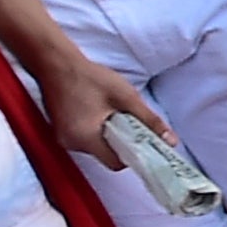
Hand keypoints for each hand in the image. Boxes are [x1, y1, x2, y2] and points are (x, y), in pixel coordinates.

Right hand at [33, 48, 168, 169]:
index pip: (116, 163)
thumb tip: (170, 141)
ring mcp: (63, 138)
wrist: (55, 63)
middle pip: (106, 155)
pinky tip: (99, 110)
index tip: (142, 140)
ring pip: (97, 146)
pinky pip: (86, 138)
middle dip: (122, 141)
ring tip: (111, 111)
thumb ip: (149, 120)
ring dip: (109, 134)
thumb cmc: (89, 77)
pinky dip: (97, 129)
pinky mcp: (62, 130)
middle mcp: (71, 144)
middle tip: (128, 119)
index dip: (133, 154)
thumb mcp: (126, 96)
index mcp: (85, 139)